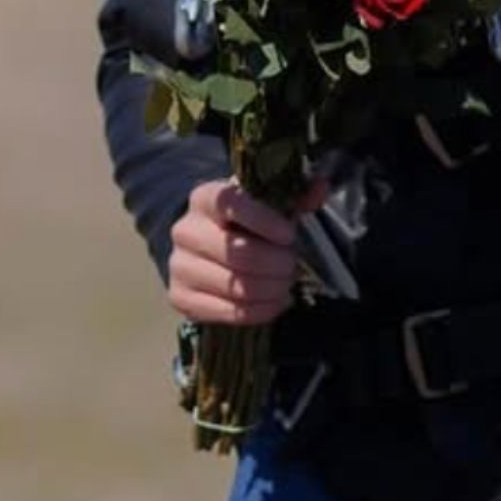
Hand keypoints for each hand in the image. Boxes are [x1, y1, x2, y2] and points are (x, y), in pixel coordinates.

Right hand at [167, 179, 305, 326]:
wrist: (204, 252)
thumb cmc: (243, 225)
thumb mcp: (266, 205)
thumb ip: (294, 197)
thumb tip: (321, 188)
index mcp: (204, 198)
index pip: (231, 204)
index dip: (264, 221)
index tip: (289, 235)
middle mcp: (185, 230)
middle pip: (238, 253)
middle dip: (276, 264)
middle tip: (292, 266)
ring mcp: (179, 266)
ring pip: (237, 286)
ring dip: (272, 290)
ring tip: (285, 285)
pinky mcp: (181, 297)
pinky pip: (230, 312)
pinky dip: (261, 311)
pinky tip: (274, 302)